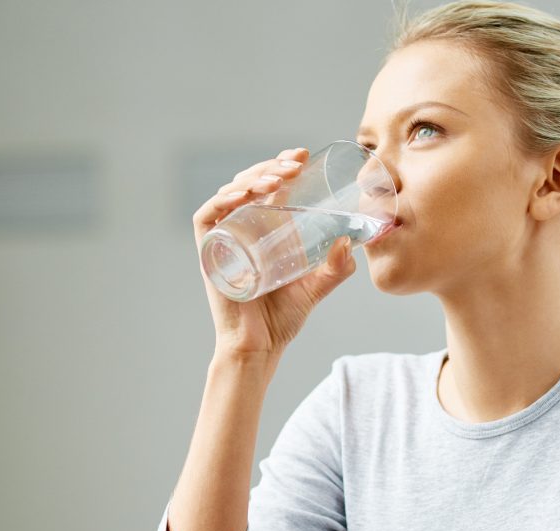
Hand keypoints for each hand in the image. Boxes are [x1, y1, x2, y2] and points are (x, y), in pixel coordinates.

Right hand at [193, 147, 356, 357]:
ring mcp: (223, 238)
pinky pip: (207, 216)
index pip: (268, 185)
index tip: (303, 155)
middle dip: (271, 166)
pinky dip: (222, 200)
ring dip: (253, 177)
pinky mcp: (208, 252)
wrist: (260, 346)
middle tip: (296, 164)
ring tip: (278, 178)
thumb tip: (351, 242)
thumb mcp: (316, 286)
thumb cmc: (282, 318)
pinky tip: (243, 194)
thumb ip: (336, 267)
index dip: (281, 164)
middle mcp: (240, 228)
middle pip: (249, 183)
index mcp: (263, 229)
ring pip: (230, 192)